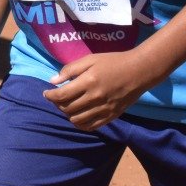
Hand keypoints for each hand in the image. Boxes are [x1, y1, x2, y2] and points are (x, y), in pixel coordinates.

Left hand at [42, 50, 158, 130]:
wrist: (138, 71)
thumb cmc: (113, 62)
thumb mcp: (90, 59)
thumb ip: (70, 70)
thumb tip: (53, 81)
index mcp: (88, 82)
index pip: (61, 95)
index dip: (50, 96)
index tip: (46, 93)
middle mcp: (95, 98)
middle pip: (67, 108)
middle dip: (57, 104)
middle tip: (56, 98)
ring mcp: (104, 109)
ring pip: (77, 120)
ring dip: (67, 114)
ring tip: (67, 106)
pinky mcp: (111, 116)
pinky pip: (90, 126)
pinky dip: (80, 123)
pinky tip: (78, 116)